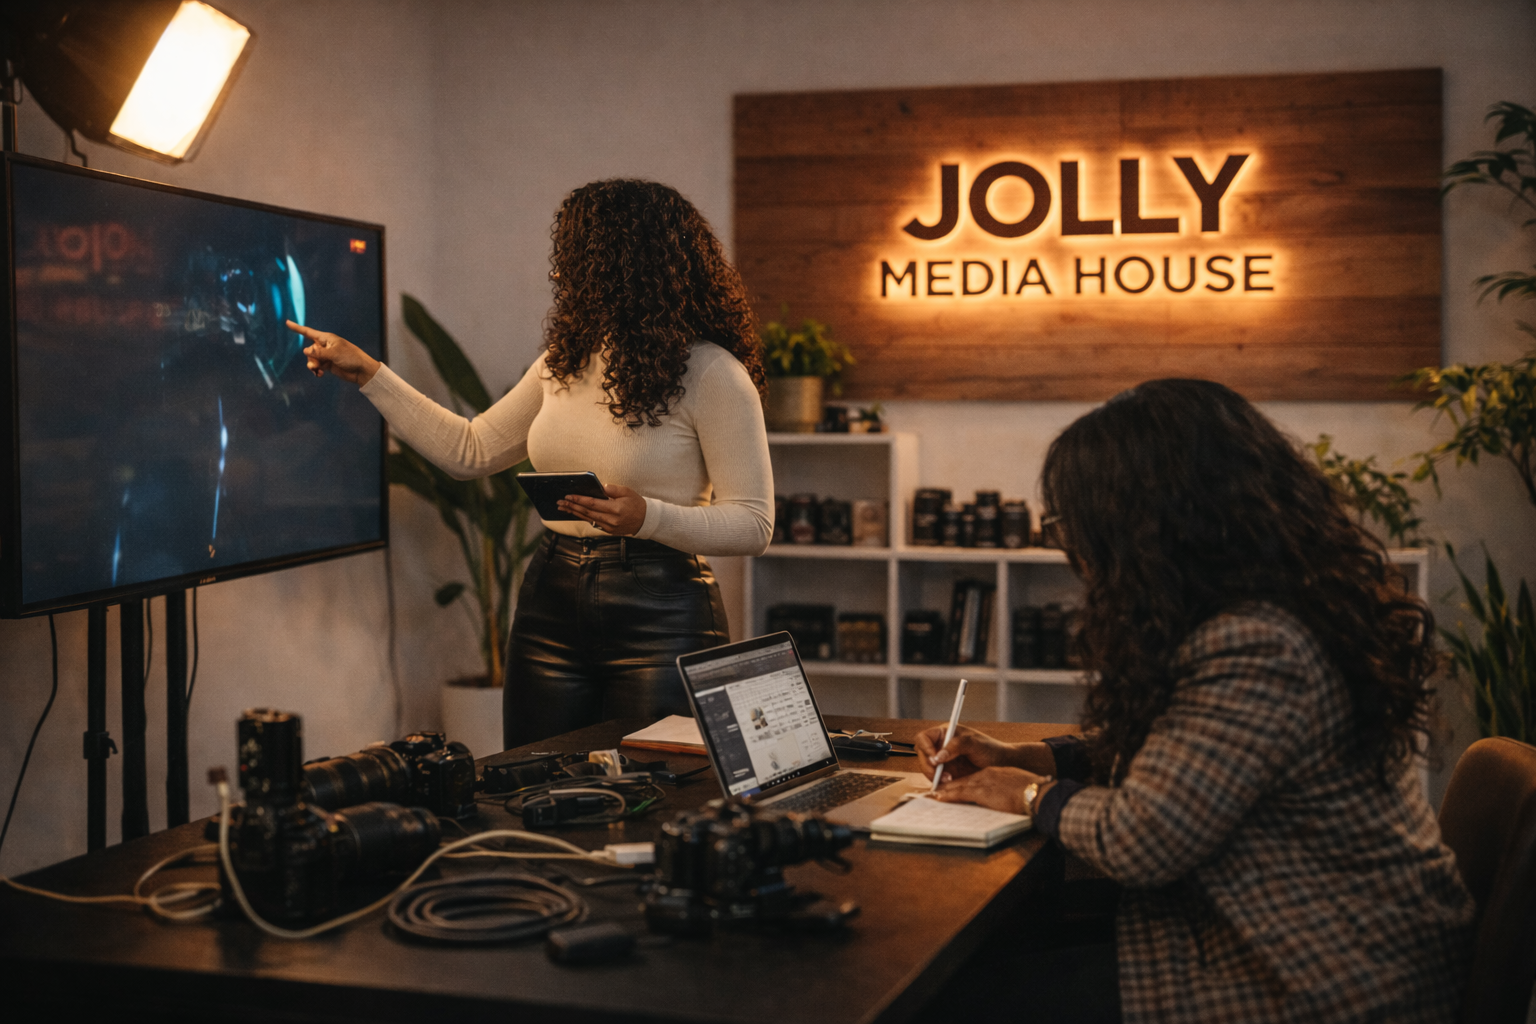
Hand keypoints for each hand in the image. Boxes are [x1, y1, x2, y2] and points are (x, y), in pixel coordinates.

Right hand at [287, 320, 379, 385]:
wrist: (361, 370)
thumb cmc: (351, 357)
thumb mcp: (334, 354)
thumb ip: (318, 353)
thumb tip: (305, 351)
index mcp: (327, 338)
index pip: (308, 332)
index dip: (297, 328)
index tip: (287, 322)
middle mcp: (325, 346)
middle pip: (309, 350)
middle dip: (311, 358)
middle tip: (317, 364)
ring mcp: (326, 355)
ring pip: (311, 359)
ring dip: (312, 365)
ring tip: (317, 371)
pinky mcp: (328, 364)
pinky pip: (316, 366)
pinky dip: (316, 370)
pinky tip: (319, 375)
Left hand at [557, 483, 645, 535]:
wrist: (646, 520)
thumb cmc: (636, 504)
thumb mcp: (627, 491)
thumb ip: (613, 489)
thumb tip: (600, 487)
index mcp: (616, 509)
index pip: (593, 503)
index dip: (580, 500)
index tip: (569, 496)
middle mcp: (611, 520)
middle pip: (587, 512)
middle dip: (572, 506)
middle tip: (561, 502)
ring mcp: (609, 527)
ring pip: (588, 519)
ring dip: (574, 513)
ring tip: (563, 508)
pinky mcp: (608, 531)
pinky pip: (592, 523)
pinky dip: (583, 517)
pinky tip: (575, 513)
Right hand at [916, 723, 1020, 782]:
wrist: (1002, 765)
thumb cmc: (991, 749)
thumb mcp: (974, 743)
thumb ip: (956, 746)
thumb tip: (938, 756)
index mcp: (945, 733)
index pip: (924, 737)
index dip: (925, 747)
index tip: (934, 758)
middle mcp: (941, 746)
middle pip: (922, 755)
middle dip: (928, 765)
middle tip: (939, 774)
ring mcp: (944, 760)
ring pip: (927, 768)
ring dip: (934, 775)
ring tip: (949, 779)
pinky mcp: (947, 773)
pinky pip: (935, 778)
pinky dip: (939, 782)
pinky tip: (949, 783)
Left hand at [934, 766, 1053, 815]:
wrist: (1036, 792)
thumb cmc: (1032, 791)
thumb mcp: (1017, 785)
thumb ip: (1007, 789)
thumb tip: (1007, 798)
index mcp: (996, 773)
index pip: (974, 777)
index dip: (962, 782)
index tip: (953, 787)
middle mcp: (987, 775)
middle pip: (963, 780)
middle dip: (949, 786)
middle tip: (936, 790)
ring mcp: (983, 782)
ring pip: (958, 785)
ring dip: (945, 791)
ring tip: (933, 795)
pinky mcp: (982, 792)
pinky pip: (960, 793)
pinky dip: (949, 796)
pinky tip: (940, 798)